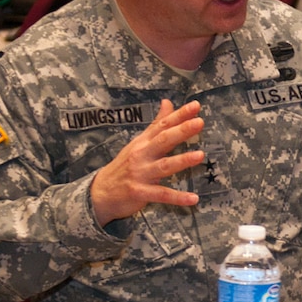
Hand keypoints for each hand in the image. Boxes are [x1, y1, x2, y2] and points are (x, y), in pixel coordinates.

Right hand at [89, 99, 205, 225]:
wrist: (100, 192)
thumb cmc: (126, 165)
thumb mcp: (139, 142)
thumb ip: (157, 124)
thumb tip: (168, 102)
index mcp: (143, 142)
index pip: (163, 125)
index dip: (179, 115)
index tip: (196, 105)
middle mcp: (142, 154)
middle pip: (163, 140)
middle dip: (181, 131)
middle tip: (199, 122)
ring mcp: (140, 173)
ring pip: (164, 166)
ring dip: (182, 160)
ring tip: (200, 155)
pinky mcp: (139, 192)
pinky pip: (161, 195)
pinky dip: (177, 198)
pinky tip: (194, 199)